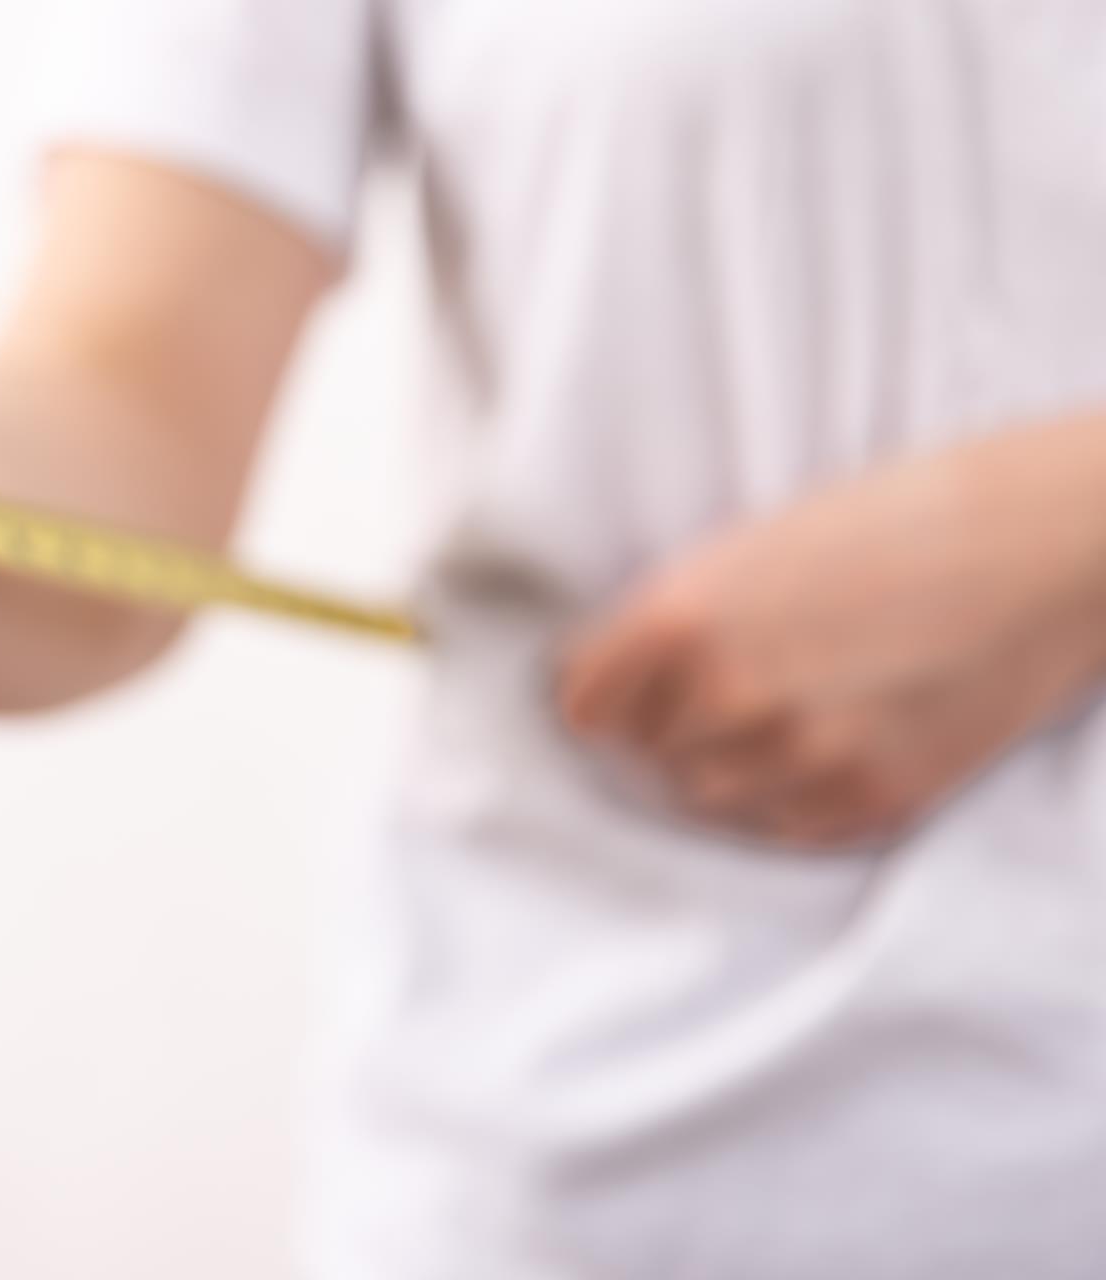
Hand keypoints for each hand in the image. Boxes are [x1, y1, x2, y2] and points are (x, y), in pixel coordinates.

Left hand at [557, 418, 1105, 846]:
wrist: (1045, 545)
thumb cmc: (894, 521)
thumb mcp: (751, 545)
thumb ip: (670, 618)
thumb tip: (603, 683)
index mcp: (683, 618)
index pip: (583, 705)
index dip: (605, 694)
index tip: (623, 689)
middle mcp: (732, 695)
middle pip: (646, 754)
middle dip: (670, 726)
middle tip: (725, 688)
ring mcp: (804, 755)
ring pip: (707, 797)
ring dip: (725, 765)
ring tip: (780, 713)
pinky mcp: (874, 798)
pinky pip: (784, 826)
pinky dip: (787, 796)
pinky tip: (826, 742)